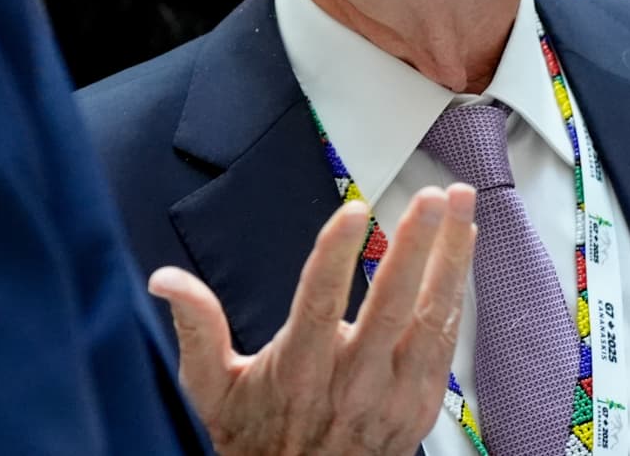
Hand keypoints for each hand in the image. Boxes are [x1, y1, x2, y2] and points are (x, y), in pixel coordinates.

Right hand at [150, 185, 477, 455]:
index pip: (320, 304)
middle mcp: (351, 383)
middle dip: (414, 246)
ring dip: (449, 259)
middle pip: (390, 306)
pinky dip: (457, 291)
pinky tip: (462, 249)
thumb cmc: (257, 439)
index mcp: (299, 371)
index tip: (353, 210)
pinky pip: (445, 340)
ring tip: (462, 203)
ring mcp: (392, 395)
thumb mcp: (213, 391)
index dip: (336, 255)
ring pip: (430, 319)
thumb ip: (197, 330)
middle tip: (432, 196)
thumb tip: (167, 279)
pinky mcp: (420, 404)